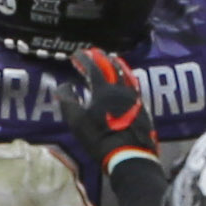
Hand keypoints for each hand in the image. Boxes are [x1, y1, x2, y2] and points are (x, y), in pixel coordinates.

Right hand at [61, 46, 158, 189]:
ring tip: (112, 59)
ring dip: (117, 64)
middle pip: (111, 66)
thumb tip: (63, 86)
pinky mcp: (142, 106)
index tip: (75, 54)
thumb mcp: (77, 121)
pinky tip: (127, 79)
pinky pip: (134, 85)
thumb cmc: (99, 138)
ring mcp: (134, 96)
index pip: (92, 67)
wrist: (128, 154)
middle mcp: (120, 88)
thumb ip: (68, 100)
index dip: (83, 59)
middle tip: (94, 51)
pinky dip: (128, 77)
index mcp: (103, 89)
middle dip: (101, 57)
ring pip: (126, 73)